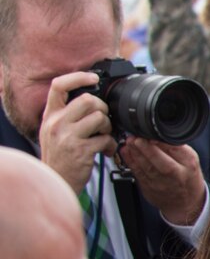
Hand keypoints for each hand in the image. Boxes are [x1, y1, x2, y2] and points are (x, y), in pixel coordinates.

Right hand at [39, 70, 114, 192]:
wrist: (56, 180)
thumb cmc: (60, 155)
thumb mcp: (54, 131)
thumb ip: (67, 115)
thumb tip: (91, 100)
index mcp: (51, 115)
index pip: (59, 86)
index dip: (78, 77)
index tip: (93, 78)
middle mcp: (57, 123)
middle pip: (87, 100)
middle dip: (102, 108)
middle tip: (103, 121)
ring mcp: (68, 136)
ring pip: (99, 117)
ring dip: (108, 127)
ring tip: (104, 136)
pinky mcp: (81, 150)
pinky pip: (105, 139)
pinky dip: (110, 145)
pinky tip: (106, 151)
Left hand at [118, 138, 205, 226]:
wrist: (185, 203)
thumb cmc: (187, 178)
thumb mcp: (190, 160)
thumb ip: (176, 147)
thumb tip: (157, 135)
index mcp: (188, 166)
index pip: (176, 151)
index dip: (161, 143)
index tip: (150, 134)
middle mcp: (176, 176)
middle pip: (160, 162)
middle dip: (146, 149)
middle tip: (136, 138)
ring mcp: (161, 184)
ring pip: (146, 167)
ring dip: (135, 153)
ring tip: (129, 142)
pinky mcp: (149, 188)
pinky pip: (138, 174)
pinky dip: (130, 161)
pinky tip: (126, 152)